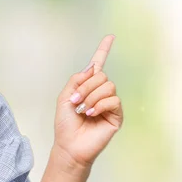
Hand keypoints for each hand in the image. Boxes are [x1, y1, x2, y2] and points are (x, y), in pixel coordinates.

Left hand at [53, 34, 122, 168]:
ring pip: (108, 86)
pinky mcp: (116, 115)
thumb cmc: (65, 124)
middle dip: (86, 87)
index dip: (103, 50)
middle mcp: (100, 93)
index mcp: (88, 86)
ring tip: (83, 110)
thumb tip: (93, 68)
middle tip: (76, 101)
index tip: (110, 37)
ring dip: (92, 97)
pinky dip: (100, 105)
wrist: (69, 145)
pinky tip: (92, 114)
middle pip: (101, 76)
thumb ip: (77, 80)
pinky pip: (114, 100)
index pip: (98, 65)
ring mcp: (109, 103)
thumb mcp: (64, 97)